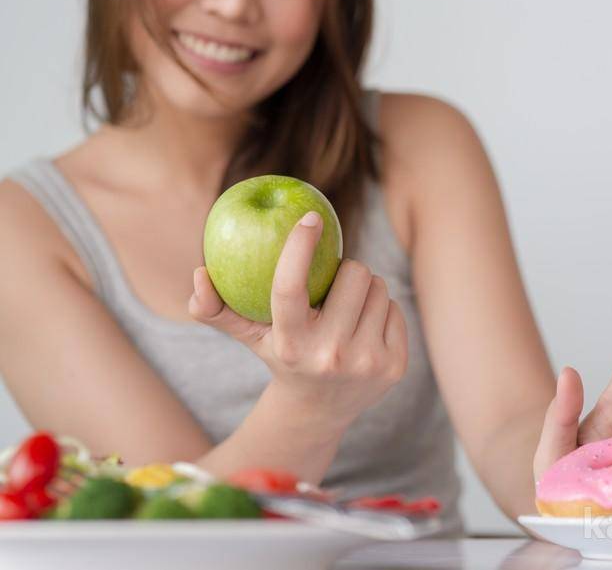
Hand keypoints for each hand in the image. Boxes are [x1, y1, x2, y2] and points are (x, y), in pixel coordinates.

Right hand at [188, 211, 408, 427]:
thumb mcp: (249, 335)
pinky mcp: (394, 367)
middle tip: (333, 284)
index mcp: (290, 344)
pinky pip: (395, 308)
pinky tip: (364, 328)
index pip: (289, 287)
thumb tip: (198, 273)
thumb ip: (215, 308)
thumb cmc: (282, 355)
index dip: (299, 247)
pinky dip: (381, 310)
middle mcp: (329, 355)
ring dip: (364, 288)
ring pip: (378, 288)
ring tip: (347, 309)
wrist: (319, 410)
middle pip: (353, 274)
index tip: (311, 218)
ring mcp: (366, 363)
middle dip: (344, 269)